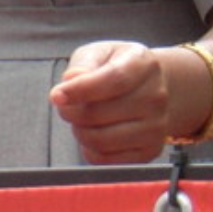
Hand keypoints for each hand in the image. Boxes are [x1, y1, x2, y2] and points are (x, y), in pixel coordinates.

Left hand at [49, 40, 169, 163]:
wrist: (154, 87)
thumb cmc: (120, 67)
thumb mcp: (101, 52)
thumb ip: (84, 63)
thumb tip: (71, 79)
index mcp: (142, 64)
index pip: (112, 80)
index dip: (80, 90)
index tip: (57, 96)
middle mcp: (155, 97)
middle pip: (100, 113)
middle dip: (71, 111)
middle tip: (66, 105)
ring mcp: (155, 126)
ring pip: (101, 140)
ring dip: (79, 130)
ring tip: (80, 118)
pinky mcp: (149, 151)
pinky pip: (106, 159)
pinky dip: (89, 149)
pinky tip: (92, 133)